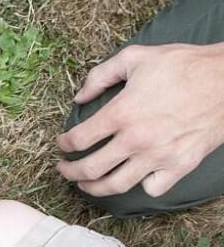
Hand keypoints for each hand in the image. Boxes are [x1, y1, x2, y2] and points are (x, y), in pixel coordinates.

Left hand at [57, 43, 223, 197]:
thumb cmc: (184, 65)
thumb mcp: (136, 58)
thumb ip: (100, 76)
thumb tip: (79, 97)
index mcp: (121, 113)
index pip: (78, 140)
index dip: (64, 145)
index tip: (62, 145)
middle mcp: (136, 140)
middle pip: (90, 169)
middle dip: (70, 172)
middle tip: (64, 170)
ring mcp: (158, 156)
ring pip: (116, 185)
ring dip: (94, 188)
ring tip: (86, 184)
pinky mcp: (180, 166)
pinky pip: (152, 188)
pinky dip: (140, 186)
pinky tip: (134, 178)